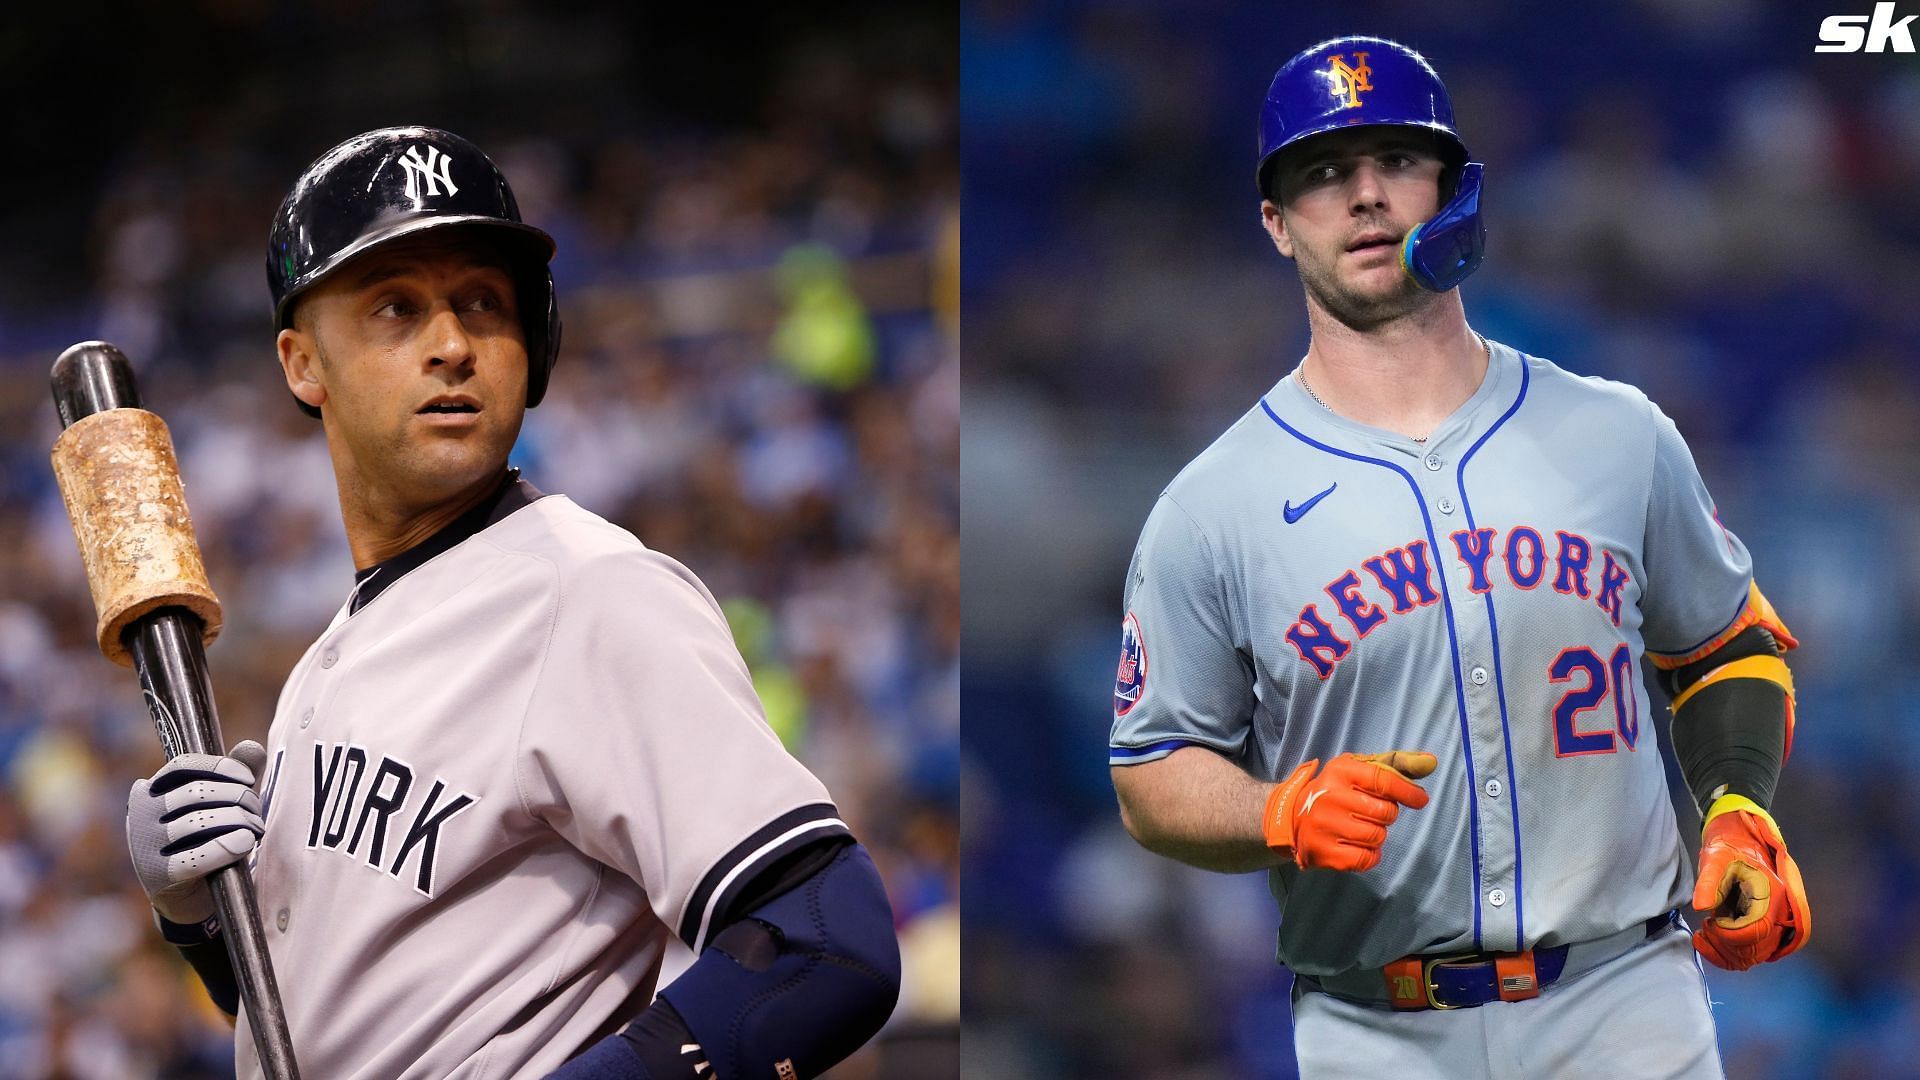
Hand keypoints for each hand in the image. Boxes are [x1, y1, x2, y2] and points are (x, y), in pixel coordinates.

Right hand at [126, 741, 267, 925]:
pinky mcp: (158, 877)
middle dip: (237, 798)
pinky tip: (245, 843)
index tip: (248, 778)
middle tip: (257, 812)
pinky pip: (196, 858)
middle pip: (195, 793)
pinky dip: (226, 847)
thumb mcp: (223, 805)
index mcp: (151, 791)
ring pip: (198, 822)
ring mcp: (144, 847)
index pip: (183, 766)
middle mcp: (140, 815)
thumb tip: (252, 748)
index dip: (219, 767)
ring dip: (239, 822)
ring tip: (256, 830)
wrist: (192, 897)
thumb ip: (237, 775)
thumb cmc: (208, 840)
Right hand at [1262, 750, 1436, 871]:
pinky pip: (1366, 859)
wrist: (1291, 818)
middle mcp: (1330, 797)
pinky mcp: (1323, 852)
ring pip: (1378, 837)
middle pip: (1385, 813)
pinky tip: (1355, 846)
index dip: (1407, 792)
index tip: (1420, 800)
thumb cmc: (1335, 791)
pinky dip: (1369, 855)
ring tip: (1358, 828)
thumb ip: (1396, 765)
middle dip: (1385, 815)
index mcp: (1340, 771)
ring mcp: (1324, 826)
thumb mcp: (1358, 770)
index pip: (1384, 780)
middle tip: (1368, 813)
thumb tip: (1431, 762)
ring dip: (1376, 835)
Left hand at [1691, 797, 1810, 970]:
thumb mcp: (1716, 858)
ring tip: (1706, 931)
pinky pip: (1748, 955)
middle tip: (1706, 925)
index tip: (1710, 921)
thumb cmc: (1729, 851)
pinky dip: (1726, 955)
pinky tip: (1707, 940)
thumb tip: (1701, 906)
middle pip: (1754, 950)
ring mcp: (1771, 927)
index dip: (1729, 933)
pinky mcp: (1761, 933)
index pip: (1756, 931)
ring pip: (1751, 957)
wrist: (1740, 848)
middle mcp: (1778, 916)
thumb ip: (1709, 881)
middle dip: (1724, 943)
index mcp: (1771, 897)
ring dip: (1724, 952)